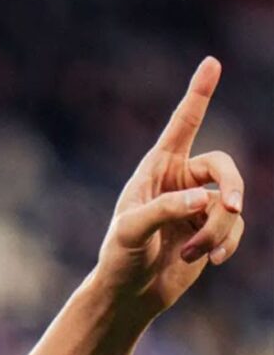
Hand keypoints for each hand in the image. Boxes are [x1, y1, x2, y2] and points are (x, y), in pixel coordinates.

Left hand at [95, 57, 244, 318]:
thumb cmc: (120, 256)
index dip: (198, 94)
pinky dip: (225, 244)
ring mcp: (197, 205)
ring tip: (193, 254)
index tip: (212, 62)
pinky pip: (234, 228)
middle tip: (230, 207)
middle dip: (231, 187)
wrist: (129, 291)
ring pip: (229, 206)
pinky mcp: (210, 229)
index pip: (182, 125)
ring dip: (216, 232)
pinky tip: (210, 260)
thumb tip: (206, 201)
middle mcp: (179, 180)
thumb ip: (165, 211)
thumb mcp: (132, 231)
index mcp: (155, 168)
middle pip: (223, 166)